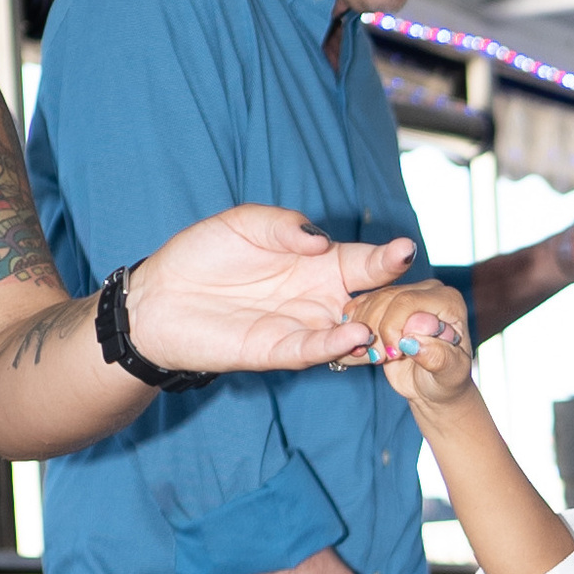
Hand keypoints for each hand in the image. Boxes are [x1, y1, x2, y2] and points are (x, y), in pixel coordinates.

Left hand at [126, 217, 415, 377]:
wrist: (158, 295)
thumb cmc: (204, 254)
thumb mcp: (246, 222)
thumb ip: (285, 226)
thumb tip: (319, 241)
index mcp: (318, 262)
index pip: (363, 262)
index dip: (386, 257)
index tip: (406, 250)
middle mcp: (318, 297)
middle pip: (367, 302)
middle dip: (393, 302)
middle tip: (414, 297)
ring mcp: (300, 327)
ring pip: (347, 334)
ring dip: (370, 330)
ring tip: (386, 321)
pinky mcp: (276, 351)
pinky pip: (310, 351)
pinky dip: (332, 346)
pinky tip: (351, 336)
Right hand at [370, 293, 478, 408]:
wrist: (432, 385)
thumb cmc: (446, 379)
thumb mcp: (449, 375)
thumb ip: (438, 357)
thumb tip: (414, 341)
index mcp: (448, 302)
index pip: (408, 302)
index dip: (392, 327)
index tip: (394, 355)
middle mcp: (428, 291)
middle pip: (386, 298)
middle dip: (377, 332)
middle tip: (382, 358)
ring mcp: (405, 294)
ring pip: (370, 302)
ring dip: (364, 332)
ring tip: (377, 356)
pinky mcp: (386, 304)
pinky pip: (360, 306)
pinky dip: (354, 328)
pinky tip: (363, 347)